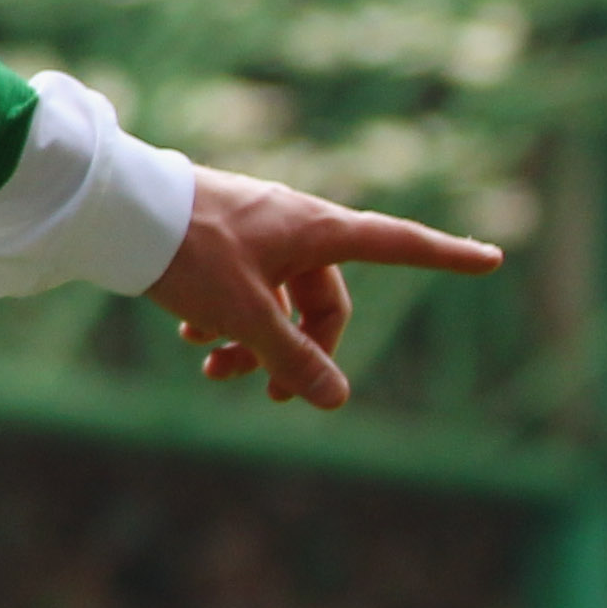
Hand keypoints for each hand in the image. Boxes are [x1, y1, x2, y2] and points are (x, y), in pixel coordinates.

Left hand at [145, 165, 503, 409]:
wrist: (114, 208)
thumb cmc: (187, 252)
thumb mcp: (243, 314)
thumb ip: (292, 359)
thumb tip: (335, 399)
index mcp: (318, 229)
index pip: (400, 243)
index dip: (446, 256)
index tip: (491, 258)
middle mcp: (294, 224)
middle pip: (324, 300)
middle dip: (302, 351)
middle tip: (272, 397)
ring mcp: (254, 229)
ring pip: (276, 298)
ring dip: (254, 342)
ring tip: (213, 371)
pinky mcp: (217, 236)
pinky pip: (241, 285)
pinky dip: (225, 318)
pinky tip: (191, 341)